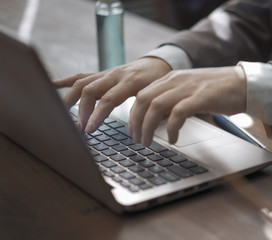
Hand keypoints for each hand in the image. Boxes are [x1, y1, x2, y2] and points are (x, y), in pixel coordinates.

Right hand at [53, 57, 171, 131]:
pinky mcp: (101, 74)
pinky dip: (65, 81)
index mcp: (131, 81)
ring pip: (82, 82)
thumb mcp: (158, 96)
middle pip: (90, 90)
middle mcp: (115, 75)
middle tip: (80, 129)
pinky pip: (81, 76)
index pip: (109, 98)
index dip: (97, 114)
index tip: (89, 130)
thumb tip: (138, 132)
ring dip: (71, 99)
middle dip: (82, 111)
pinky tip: (51, 85)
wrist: (158, 63)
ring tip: (63, 115)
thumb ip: (148, 111)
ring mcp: (106, 73)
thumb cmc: (159, 82)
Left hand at [129, 66, 246, 145]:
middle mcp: (176, 80)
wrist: (244, 84)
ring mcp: (188, 88)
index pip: (142, 94)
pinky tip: (173, 138)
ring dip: (148, 127)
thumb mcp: (189, 92)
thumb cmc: (218, 91)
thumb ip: (172, 101)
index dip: (133, 114)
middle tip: (136, 139)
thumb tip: (157, 119)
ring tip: (148, 142)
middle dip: (136, 122)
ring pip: (156, 106)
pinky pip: (178, 113)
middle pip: (144, 100)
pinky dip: (171, 128)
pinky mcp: (200, 98)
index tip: (132, 130)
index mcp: (172, 78)